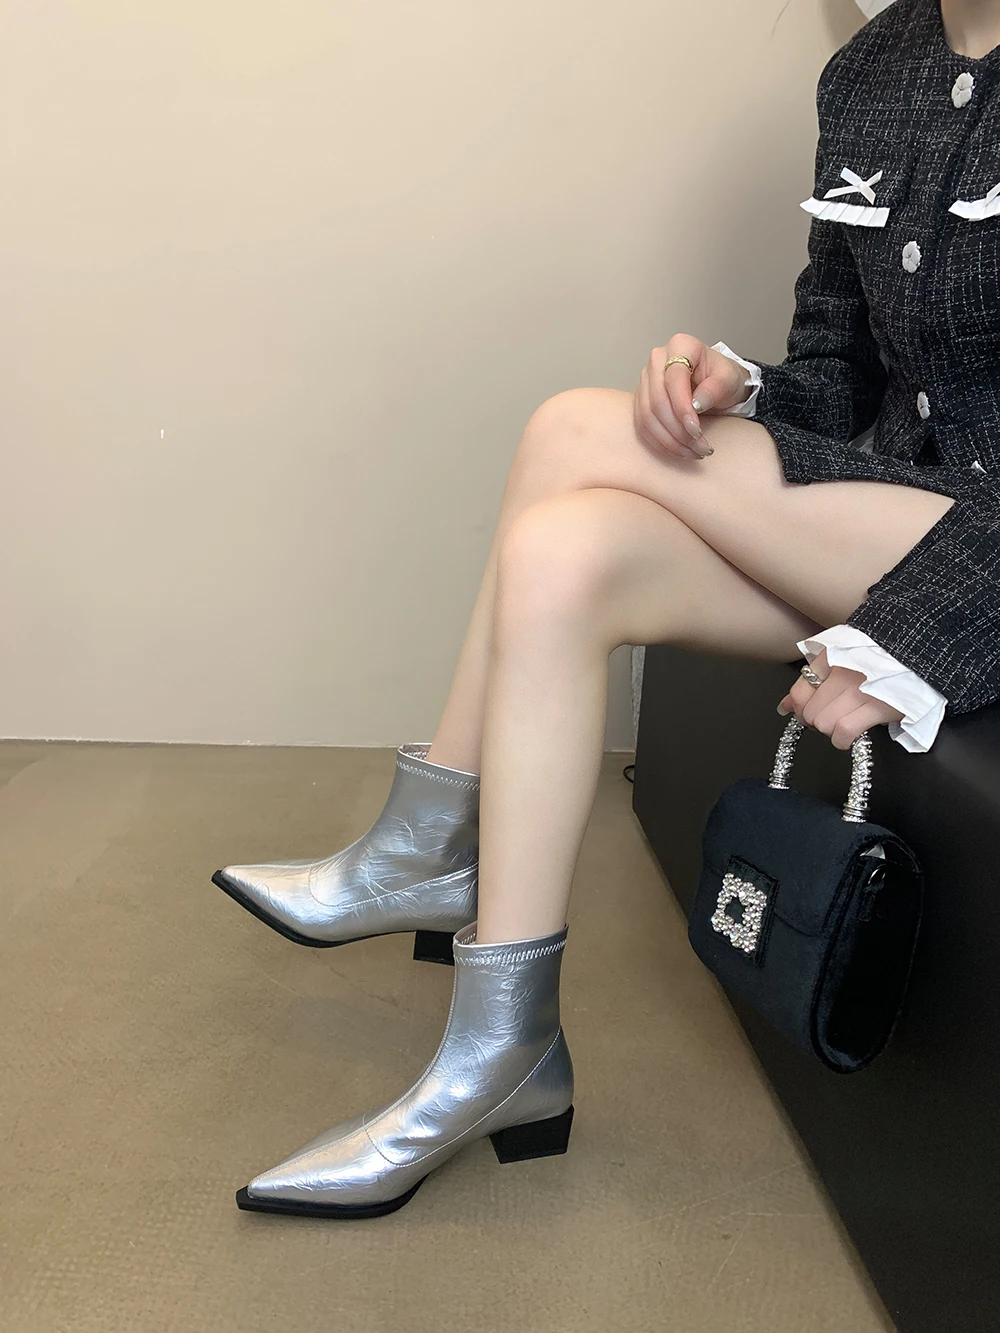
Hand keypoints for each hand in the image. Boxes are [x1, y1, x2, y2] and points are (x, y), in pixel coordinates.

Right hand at [634, 334, 751, 460]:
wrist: (717, 384)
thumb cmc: (723, 377)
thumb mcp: (729, 379)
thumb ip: (715, 388)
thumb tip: (696, 405)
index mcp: (680, 346)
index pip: (673, 378)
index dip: (682, 407)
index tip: (696, 430)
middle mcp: (657, 360)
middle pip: (657, 400)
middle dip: (677, 430)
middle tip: (699, 447)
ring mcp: (646, 380)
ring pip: (648, 416)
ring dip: (670, 440)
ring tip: (693, 452)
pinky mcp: (641, 400)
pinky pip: (643, 425)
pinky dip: (661, 442)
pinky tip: (679, 450)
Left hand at [779, 650, 902, 750]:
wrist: (920, 654)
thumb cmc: (879, 658)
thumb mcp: (842, 661)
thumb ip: (812, 680)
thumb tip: (783, 706)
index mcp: (831, 658)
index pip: (799, 693)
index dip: (800, 711)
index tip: (807, 714)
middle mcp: (842, 673)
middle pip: (810, 713)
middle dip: (816, 722)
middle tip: (832, 719)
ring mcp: (859, 690)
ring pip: (824, 723)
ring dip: (831, 731)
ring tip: (844, 724)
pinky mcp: (879, 706)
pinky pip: (844, 731)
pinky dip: (842, 740)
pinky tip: (848, 737)